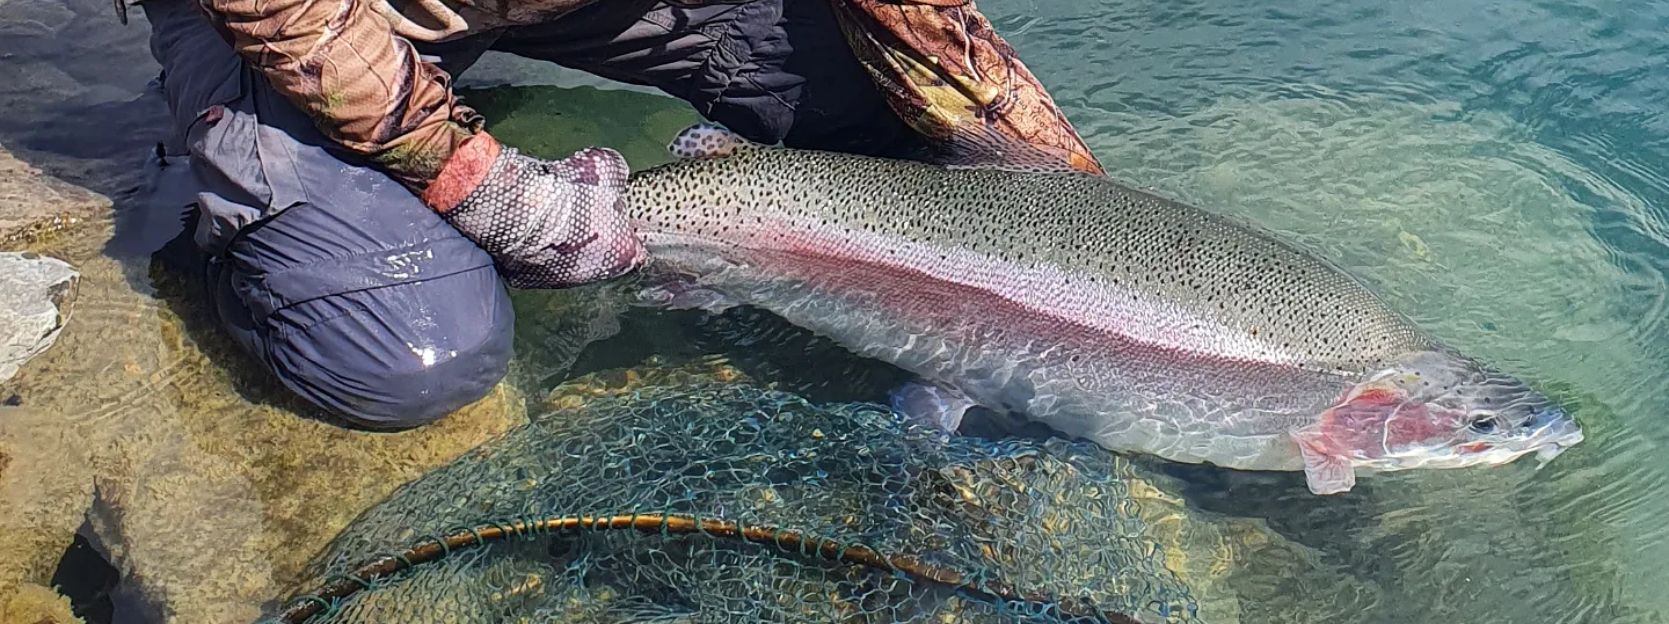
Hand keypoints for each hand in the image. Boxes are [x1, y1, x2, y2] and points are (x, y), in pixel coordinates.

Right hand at [430, 136, 646, 288]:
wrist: (519, 204)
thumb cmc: (567, 189)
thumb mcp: (606, 168)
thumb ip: (619, 178)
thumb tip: (616, 177)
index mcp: (620, 252)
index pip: (635, 249)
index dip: (624, 230)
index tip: (615, 216)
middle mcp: (593, 274)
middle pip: (600, 257)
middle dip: (594, 238)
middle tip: (580, 213)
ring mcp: (559, 281)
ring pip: (568, 263)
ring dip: (565, 246)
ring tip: (552, 219)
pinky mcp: (527, 280)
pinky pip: (537, 265)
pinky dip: (536, 251)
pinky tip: (530, 229)